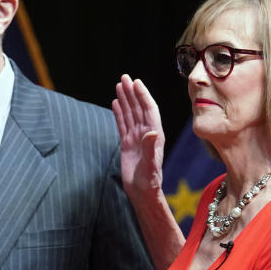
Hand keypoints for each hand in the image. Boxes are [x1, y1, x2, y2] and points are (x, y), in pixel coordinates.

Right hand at [111, 74, 164, 199]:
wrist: (142, 192)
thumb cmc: (148, 181)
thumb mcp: (150, 165)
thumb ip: (151, 148)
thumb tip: (151, 131)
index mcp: (155, 135)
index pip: (149, 110)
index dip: (143, 96)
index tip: (136, 83)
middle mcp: (147, 133)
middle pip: (139, 108)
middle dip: (132, 92)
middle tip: (124, 77)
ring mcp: (137, 137)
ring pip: (131, 113)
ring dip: (126, 99)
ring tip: (119, 85)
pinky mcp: (128, 143)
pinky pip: (123, 124)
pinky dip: (119, 112)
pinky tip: (115, 103)